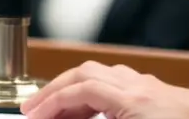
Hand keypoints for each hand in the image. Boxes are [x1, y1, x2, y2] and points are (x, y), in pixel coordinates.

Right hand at [21, 62, 188, 118]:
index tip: (32, 115)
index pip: (77, 92)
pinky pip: (115, 80)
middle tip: (35, 108)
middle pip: (83, 75)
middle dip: (54, 89)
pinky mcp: (156, 92)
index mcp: (130, 99)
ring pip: (98, 74)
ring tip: (59, 108)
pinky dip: (94, 89)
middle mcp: (135, 86)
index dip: (50, 103)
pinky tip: (93, 106)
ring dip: (73, 87)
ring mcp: (146, 86)